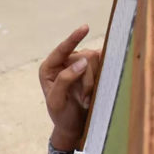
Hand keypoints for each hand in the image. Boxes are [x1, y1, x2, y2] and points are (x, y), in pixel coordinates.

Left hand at [39, 25, 101, 148]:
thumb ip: (65, 79)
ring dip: (94, 81)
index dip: (74, 39)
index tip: (85, 28)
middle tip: (83, 98)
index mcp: (49, 67)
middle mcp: (64, 62)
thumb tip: (81, 60)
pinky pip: (104, 66)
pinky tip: (94, 93)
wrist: (73, 125)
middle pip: (85, 56)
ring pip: (97, 61)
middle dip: (87, 78)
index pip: (62, 50)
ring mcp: (79, 65)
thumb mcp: (57, 99)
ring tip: (86, 98)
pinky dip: (102, 80)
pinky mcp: (93, 70)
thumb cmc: (61, 114)